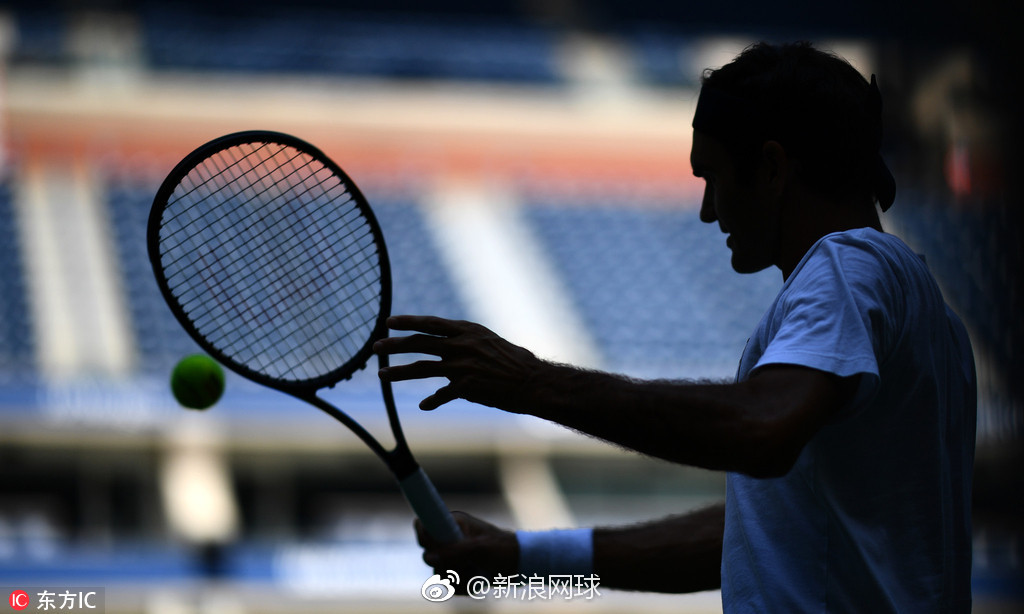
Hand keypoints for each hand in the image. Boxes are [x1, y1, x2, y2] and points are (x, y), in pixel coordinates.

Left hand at [374, 315, 542, 411]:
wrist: (533, 382)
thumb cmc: (515, 361)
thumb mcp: (489, 341)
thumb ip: (466, 341)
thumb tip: (448, 341)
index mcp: (468, 331)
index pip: (431, 324)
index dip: (408, 322)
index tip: (389, 321)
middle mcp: (462, 345)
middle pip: (419, 343)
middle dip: (394, 345)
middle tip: (376, 346)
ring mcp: (462, 367)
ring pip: (422, 368)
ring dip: (398, 372)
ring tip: (382, 375)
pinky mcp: (465, 387)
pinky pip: (442, 395)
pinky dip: (432, 401)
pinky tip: (425, 406)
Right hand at [415, 511, 517, 592]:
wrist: (521, 565)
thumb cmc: (502, 549)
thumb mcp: (478, 549)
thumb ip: (452, 553)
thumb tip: (428, 558)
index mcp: (452, 523)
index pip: (424, 524)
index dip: (423, 536)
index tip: (432, 549)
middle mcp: (449, 539)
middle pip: (428, 555)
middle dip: (447, 565)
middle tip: (466, 564)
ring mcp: (453, 556)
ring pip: (439, 573)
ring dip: (458, 577)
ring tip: (477, 572)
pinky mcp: (458, 571)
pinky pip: (450, 585)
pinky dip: (464, 586)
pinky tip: (478, 580)